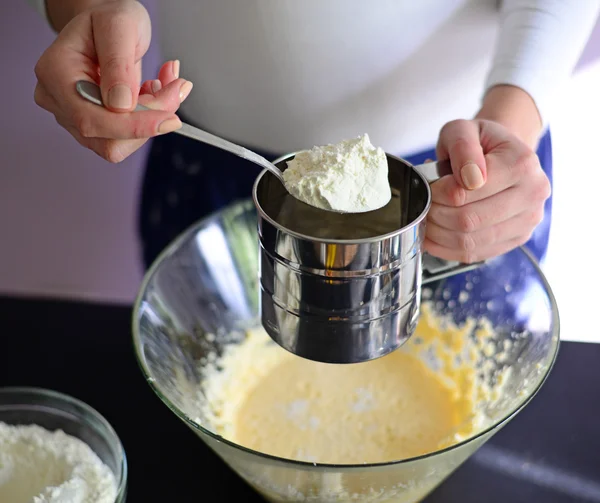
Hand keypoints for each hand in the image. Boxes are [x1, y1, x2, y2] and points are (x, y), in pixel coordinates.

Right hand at [33, 1, 191, 162]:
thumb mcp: (118, 26)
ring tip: (164, 84)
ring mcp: (75, 117)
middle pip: (108, 140)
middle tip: (175, 88)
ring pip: (121, 143)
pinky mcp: (96, 126)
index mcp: (56, 74)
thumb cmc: (108, 19)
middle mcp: (59, 101)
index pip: (91, 120)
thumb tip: (121, 105)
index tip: (170, 119)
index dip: (134, 126)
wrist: (107, 26)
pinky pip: (127, 137)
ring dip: (152, 118)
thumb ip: (118, 64)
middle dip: (149, 120)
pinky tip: (154, 92)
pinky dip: (150, 119)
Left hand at [425, 118, 550, 263]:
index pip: (466, 191)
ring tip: (427, 218)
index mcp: (522, 163)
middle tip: (423, 204)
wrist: (501, 154)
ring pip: (469, 241)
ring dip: (438, 234)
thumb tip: (470, 178)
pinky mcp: (516, 239)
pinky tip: (435, 236)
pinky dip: (446, 249)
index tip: (429, 186)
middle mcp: (532, 194)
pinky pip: (474, 254)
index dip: (436, 193)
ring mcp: (527, 221)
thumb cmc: (480, 143)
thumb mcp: (463, 129)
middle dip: (435, 215)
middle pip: (468, 220)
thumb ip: (463, 146)